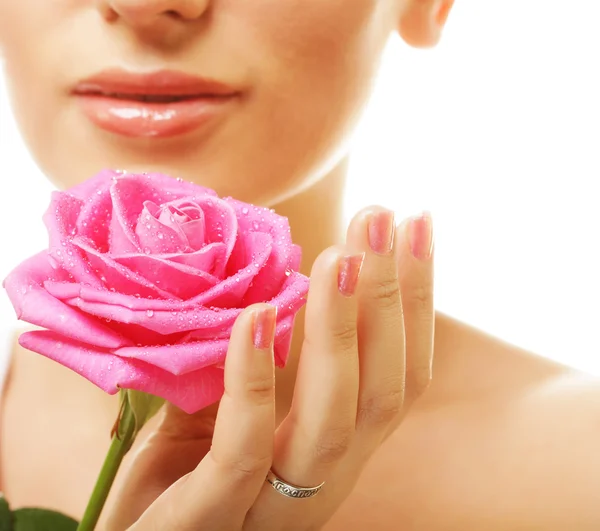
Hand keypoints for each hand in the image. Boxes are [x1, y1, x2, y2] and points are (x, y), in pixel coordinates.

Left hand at [102, 206, 434, 529]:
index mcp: (332, 449)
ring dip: (342, 327)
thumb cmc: (179, 476)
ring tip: (342, 254)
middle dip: (391, 298)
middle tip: (384, 217)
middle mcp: (322, 480)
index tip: (417, 227)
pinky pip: (246, 449)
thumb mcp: (222, 409)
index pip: (397, 373)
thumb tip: (273, 281)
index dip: (415, 302)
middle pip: (383, 390)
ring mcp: (274, 508)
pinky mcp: (213, 519)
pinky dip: (255, 378)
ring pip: (333, 418)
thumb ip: (252, 360)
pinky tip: (258, 313)